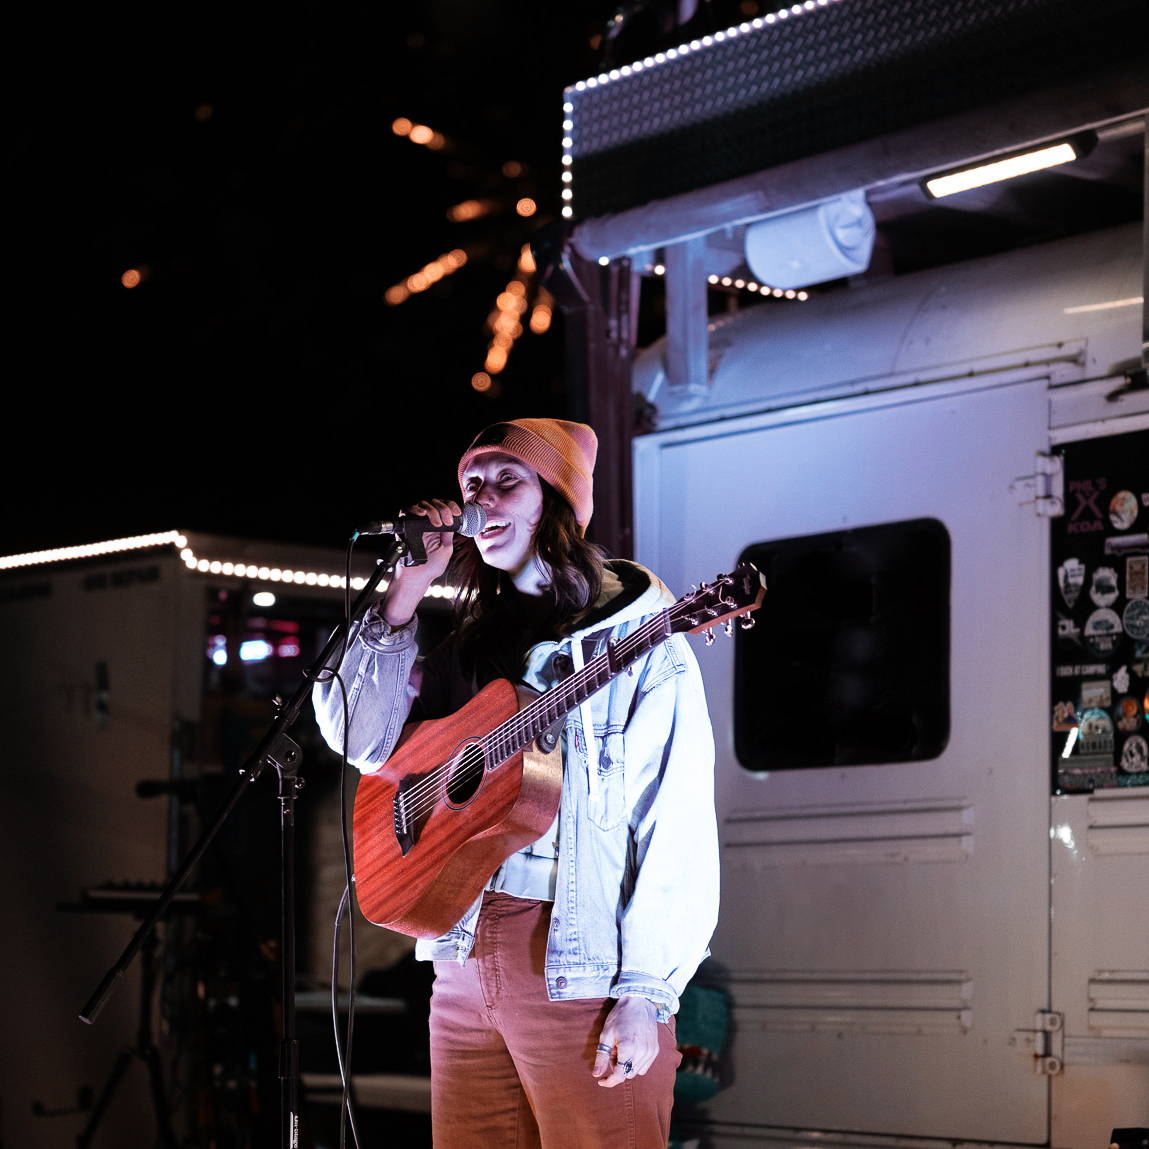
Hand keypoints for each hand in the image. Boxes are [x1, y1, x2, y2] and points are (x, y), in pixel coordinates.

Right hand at [381, 498, 461, 624]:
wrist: (416, 577)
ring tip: (436, 523)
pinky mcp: (404, 527)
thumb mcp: (446, 549)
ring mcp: (415, 525)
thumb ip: (448, 534)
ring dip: (432, 510)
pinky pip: (406, 511)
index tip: (456, 513)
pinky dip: (414, 509)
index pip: (444, 509)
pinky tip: (422, 514)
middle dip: (443, 508)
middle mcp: (426, 524)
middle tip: (446, 521)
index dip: (451, 507)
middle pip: (434, 504)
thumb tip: (452, 519)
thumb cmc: (431, 567)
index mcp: (438, 528)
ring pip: (422, 505)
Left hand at [592, 996, 660, 1087]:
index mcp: (628, 1049)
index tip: (601, 1081)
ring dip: (627, 1066)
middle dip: (617, 1068)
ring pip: (636, 1072)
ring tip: (622, 1048)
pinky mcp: (655, 1050)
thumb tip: (596, 1075)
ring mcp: (650, 1052)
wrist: (640, 1001)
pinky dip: (636, 1063)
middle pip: (627, 1074)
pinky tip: (632, 1049)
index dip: (609, 1081)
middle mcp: (642, 1053)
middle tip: (613, 1051)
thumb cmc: (620, 1016)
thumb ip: (602, 1057)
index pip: (619, 1076)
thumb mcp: (606, 1034)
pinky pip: (645, 1067)